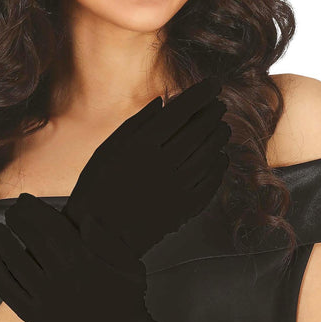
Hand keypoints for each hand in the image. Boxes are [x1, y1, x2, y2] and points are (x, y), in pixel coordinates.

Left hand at [0, 193, 195, 321]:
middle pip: (30, 239)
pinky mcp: (37, 319)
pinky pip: (7, 290)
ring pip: (13, 263)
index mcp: (84, 262)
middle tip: (10, 210)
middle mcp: (61, 280)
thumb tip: (83, 217)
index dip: (34, 208)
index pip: (50, 225)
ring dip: (0, 241)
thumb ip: (107, 239)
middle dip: (16, 219)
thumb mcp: (130, 265)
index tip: (26, 198)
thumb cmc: (128, 302)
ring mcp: (46, 301)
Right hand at [62, 76, 230, 256]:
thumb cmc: (97, 187)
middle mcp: (161, 164)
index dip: (200, 94)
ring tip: (223, 128)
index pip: (180, 111)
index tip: (214, 84)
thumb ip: (136, 124)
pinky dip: (219, 168)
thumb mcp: (107, 149)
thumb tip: (162, 102)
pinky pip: (210, 183)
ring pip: (209, 154)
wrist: (98, 237)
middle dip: (213, 113)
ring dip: (220, 138)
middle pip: (198, 130)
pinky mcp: (183, 209)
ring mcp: (175, 188)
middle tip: (220, 105)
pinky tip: (221, 158)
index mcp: (140, 145)